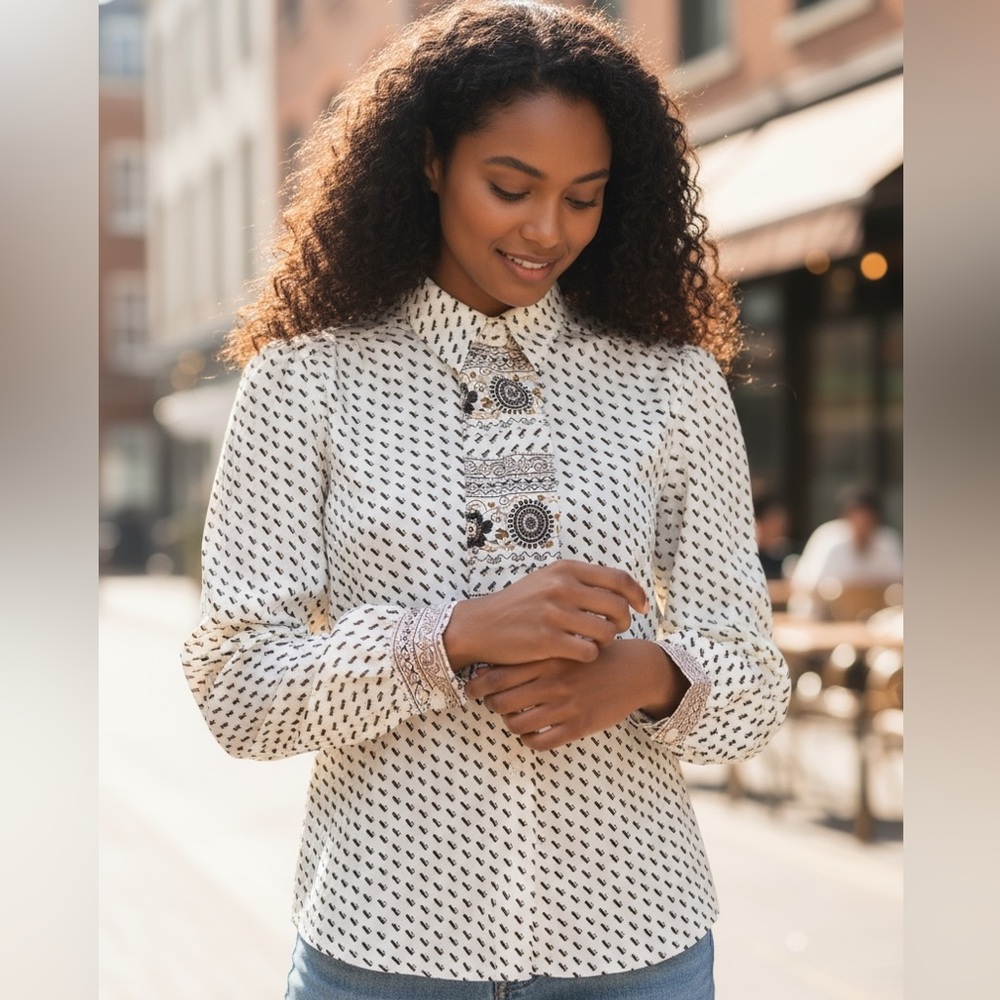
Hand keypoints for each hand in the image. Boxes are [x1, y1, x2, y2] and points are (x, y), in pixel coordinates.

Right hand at [443, 560, 648, 670]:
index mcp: (566, 570)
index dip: (637, 594)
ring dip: (606, 642)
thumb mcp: (547, 581)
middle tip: (615, 630)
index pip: (618, 579)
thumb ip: (579, 581)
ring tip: (594, 643)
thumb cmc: (518, 605)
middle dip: (623, 622)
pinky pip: (589, 652)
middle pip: (617, 607)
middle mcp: (562, 587)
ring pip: (606, 632)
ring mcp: (555, 613)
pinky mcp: (548, 640)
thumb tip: (616, 588)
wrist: (481, 625)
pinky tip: (579, 655)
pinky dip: (590, 656)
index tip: (642, 607)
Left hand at [465, 639, 686, 750]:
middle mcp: (553, 682)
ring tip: (512, 717)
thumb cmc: (591, 655)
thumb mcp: (563, 645)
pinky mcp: (579, 726)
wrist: (633, 670)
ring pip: (517, 724)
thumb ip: (532, 654)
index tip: (471, 687)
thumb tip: (489, 666)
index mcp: (547, 658)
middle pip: (501, 701)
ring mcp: (566, 706)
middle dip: (489, 704)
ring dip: (509, 723)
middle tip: (490, 702)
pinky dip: (529, 739)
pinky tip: (532, 732)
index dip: (477, 684)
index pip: (499, 674)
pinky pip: (541, 742)